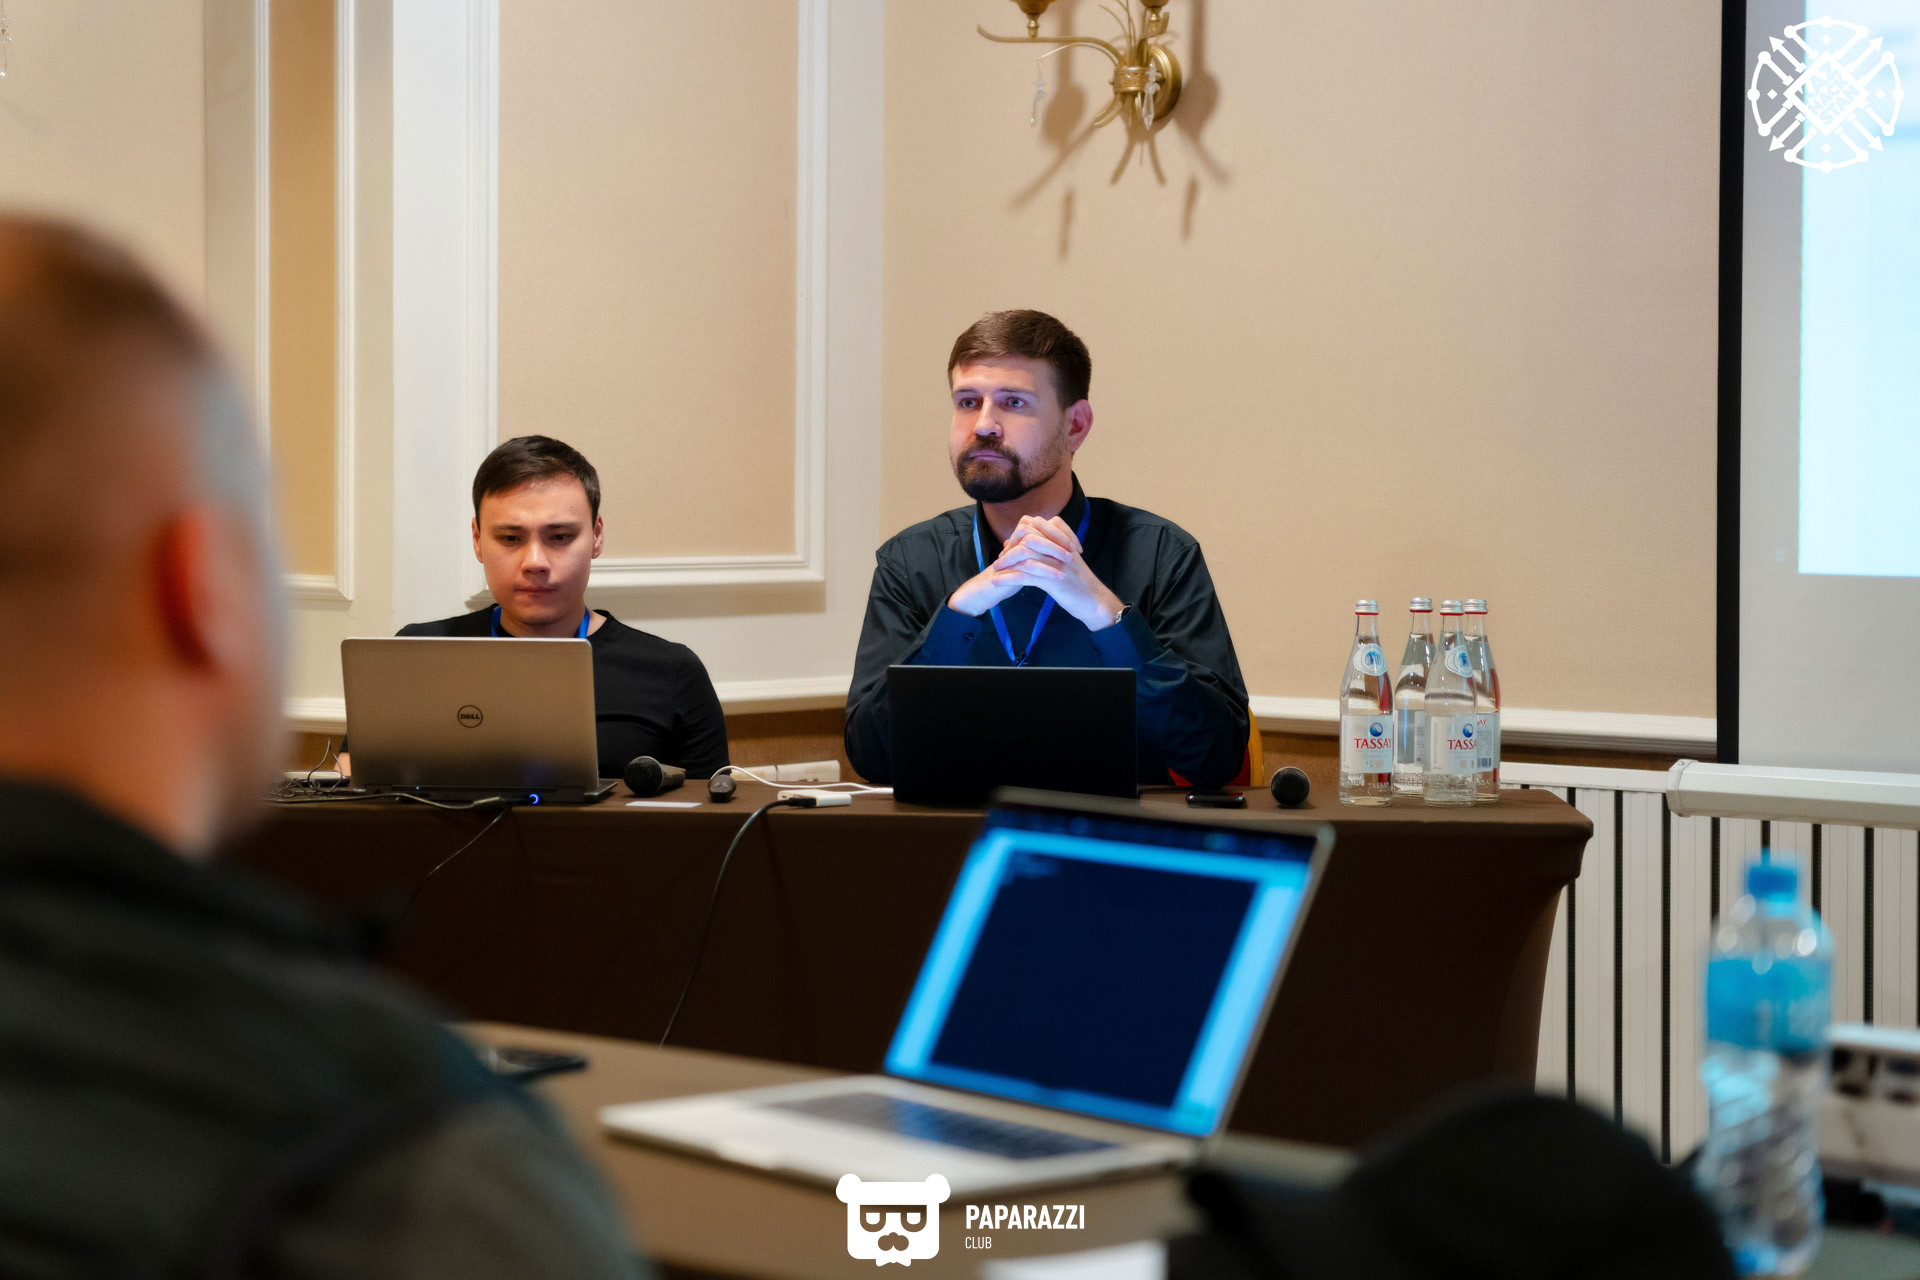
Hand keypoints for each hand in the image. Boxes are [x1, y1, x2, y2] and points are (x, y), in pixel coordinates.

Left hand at [950, 515, 1123, 630]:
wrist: (1095, 601)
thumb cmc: (1081, 584)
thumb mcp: (1068, 561)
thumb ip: (1054, 550)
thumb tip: (1034, 545)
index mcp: (1063, 542)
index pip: (1038, 524)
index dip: (1021, 533)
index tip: (1011, 546)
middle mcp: (1059, 548)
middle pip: (1028, 535)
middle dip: (1010, 545)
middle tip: (1000, 557)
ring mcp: (1056, 563)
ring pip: (1024, 553)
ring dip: (1006, 561)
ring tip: (995, 569)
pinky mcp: (1052, 580)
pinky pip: (1024, 575)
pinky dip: (1007, 578)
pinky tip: (997, 582)